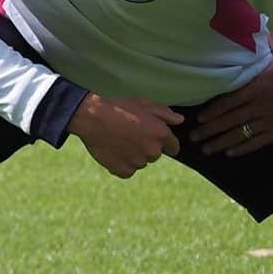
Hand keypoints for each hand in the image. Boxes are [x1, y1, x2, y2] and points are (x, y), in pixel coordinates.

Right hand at [67, 94, 183, 178]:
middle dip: (147, 146)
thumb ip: (165, 113)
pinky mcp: (123, 170)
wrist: (92, 116)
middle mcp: (152, 151)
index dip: (167, 143)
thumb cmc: (119, 106)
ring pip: (140, 162)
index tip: (157, 139)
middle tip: (131, 134)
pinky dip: (122, 164)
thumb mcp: (144, 103)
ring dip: (134, 155)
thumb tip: (180, 120)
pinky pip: (127, 170)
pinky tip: (114, 150)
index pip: (174, 147)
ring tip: (120, 140)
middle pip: (155, 154)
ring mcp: (137, 162)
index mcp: (160, 134)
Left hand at [189, 34, 272, 157]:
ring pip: (240, 134)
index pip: (229, 101)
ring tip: (206, 148)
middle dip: (210, 130)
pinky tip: (231, 153)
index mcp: (256, 86)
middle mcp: (258, 106)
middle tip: (193, 137)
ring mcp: (268, 121)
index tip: (199, 118)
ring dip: (221, 142)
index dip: (213, 110)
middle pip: (229, 120)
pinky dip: (243, 148)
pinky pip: (257, 142)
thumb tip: (254, 25)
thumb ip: (267, 40)